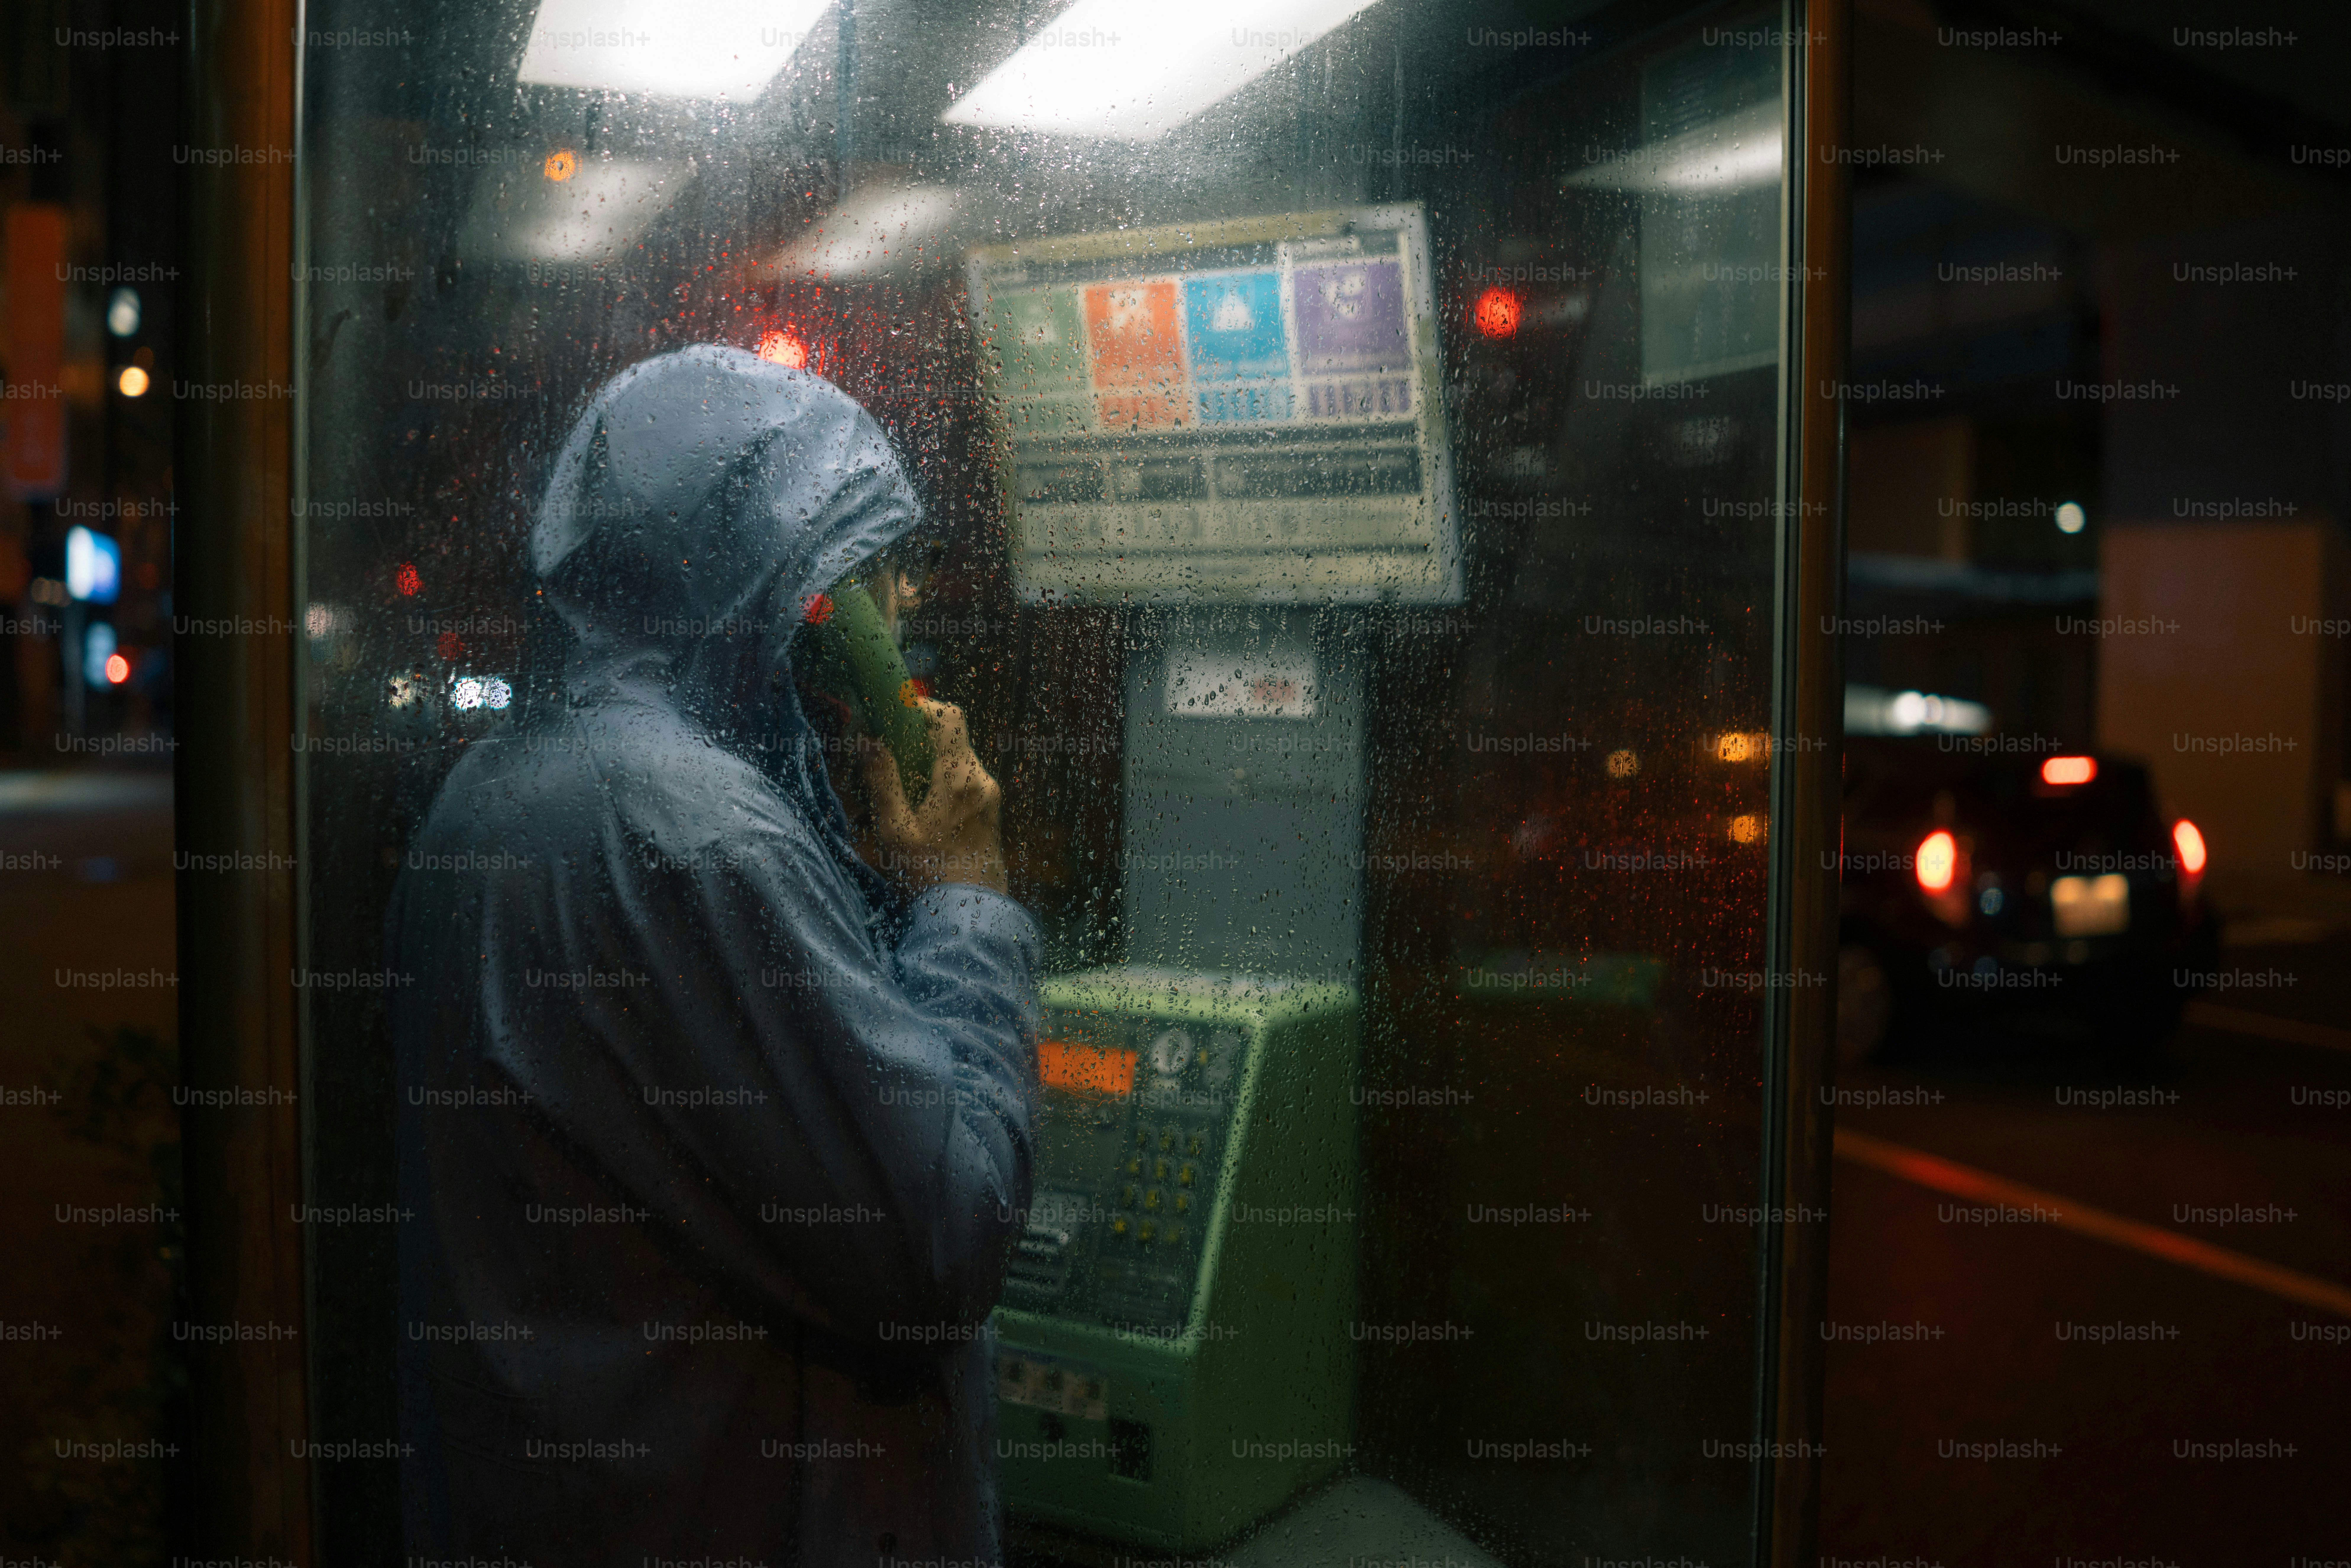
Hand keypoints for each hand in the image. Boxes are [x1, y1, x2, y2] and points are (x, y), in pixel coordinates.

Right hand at [859, 699, 1008, 895]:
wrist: (970, 916)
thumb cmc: (928, 876)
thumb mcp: (895, 829)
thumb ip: (882, 780)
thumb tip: (868, 740)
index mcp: (958, 777)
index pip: (949, 716)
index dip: (922, 707)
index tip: (895, 716)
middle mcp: (981, 780)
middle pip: (952, 736)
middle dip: (918, 738)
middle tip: (888, 755)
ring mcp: (990, 797)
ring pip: (958, 759)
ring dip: (929, 761)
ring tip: (901, 788)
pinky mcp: (991, 812)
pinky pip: (965, 780)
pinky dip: (942, 780)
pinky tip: (921, 807)